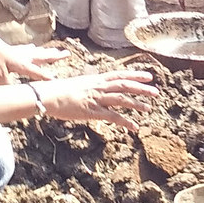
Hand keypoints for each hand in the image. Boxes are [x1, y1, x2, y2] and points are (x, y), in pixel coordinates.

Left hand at [0, 34, 69, 82]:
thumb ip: (7, 85)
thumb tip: (14, 95)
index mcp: (21, 63)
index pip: (37, 72)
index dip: (46, 77)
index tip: (57, 81)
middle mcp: (23, 56)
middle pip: (42, 56)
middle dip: (55, 56)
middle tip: (67, 53)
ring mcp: (19, 51)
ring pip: (37, 52)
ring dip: (47, 52)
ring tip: (56, 51)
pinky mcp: (13, 49)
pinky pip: (26, 50)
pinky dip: (32, 49)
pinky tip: (33, 47)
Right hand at [31, 70, 158, 130]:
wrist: (48, 95)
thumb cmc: (58, 91)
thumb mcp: (78, 85)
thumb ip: (90, 87)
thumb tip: (96, 90)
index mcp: (96, 79)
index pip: (119, 75)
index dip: (135, 75)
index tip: (148, 75)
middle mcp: (98, 87)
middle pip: (124, 85)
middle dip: (141, 88)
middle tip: (156, 92)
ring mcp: (96, 99)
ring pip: (121, 99)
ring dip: (137, 104)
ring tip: (149, 109)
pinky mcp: (92, 111)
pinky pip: (112, 116)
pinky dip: (125, 121)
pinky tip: (134, 127)